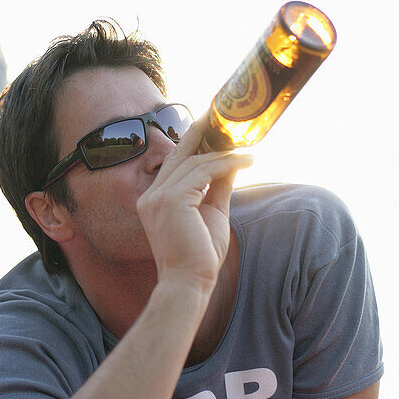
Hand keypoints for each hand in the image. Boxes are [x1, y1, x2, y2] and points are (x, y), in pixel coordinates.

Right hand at [137, 115, 251, 292]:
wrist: (189, 283)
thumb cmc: (199, 256)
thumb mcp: (212, 213)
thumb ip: (217, 187)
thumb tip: (230, 164)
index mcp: (156, 199)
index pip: (175, 163)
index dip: (193, 143)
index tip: (212, 128)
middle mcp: (152, 194)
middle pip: (179, 154)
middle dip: (200, 131)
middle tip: (219, 115)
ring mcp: (158, 196)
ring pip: (194, 162)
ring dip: (223, 153)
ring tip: (246, 148)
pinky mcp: (172, 200)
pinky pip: (203, 172)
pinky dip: (226, 164)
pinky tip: (246, 161)